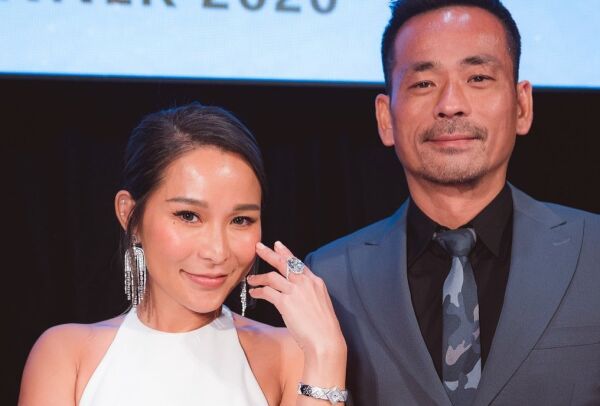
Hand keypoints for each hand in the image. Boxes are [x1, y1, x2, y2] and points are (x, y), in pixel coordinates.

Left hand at [248, 241, 345, 356]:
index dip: (286, 253)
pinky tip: (254, 293)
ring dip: (259, 277)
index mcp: (315, 281)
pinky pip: (267, 292)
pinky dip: (258, 291)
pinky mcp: (285, 303)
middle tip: (258, 247)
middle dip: (269, 253)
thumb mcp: (320, 302)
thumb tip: (297, 293)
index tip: (278, 245)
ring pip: (272, 277)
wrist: (325, 339)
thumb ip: (309, 293)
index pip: (298, 262)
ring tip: (251, 279)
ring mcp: (295, 291)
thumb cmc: (323, 327)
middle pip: (283, 263)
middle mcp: (305, 283)